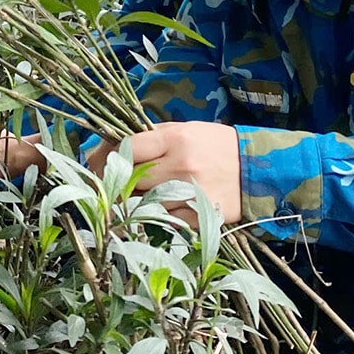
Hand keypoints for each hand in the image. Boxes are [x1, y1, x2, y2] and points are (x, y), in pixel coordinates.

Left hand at [87, 122, 241, 224]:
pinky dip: (156, 218)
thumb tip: (111, 147)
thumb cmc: (215, 146)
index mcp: (176, 140)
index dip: (104, 157)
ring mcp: (190, 195)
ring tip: (136, 197)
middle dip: (115, 183)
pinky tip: (158, 211)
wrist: (258, 170)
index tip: (95, 164)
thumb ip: (151, 138)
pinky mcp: (198, 218)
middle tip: (108, 185)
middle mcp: (181, 167)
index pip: (127, 148)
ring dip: (134, 202)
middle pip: (130, 179)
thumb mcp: (185, 130)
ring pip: (143, 204)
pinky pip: (163, 222)